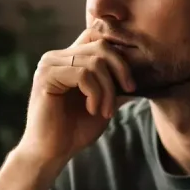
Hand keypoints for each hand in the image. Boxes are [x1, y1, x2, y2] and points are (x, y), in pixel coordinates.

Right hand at [15, 27, 135, 165]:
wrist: (51, 153)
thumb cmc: (75, 131)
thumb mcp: (104, 103)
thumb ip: (116, 84)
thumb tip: (143, 69)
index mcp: (69, 59)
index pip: (97, 36)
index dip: (119, 54)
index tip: (129, 83)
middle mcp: (57, 56)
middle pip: (101, 46)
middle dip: (120, 70)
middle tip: (127, 93)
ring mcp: (50, 64)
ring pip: (95, 61)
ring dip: (108, 89)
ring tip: (105, 111)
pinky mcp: (47, 76)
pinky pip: (83, 74)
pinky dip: (95, 94)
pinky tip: (92, 110)